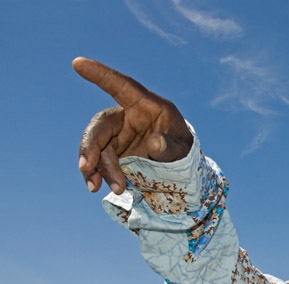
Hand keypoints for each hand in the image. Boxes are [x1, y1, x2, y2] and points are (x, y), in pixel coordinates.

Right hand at [73, 57, 192, 193]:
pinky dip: (96, 173)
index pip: (122, 86)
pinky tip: (96, 186)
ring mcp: (118, 133)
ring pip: (97, 146)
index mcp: (147, 106)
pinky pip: (98, 160)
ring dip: (97, 168)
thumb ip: (170, 147)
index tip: (78, 63)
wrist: (179, 166)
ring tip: (107, 188)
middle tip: (87, 168)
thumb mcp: (182, 148)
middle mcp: (128, 116)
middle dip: (91, 146)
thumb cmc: (183, 149)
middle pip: (101, 125)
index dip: (101, 75)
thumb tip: (155, 145)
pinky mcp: (113, 150)